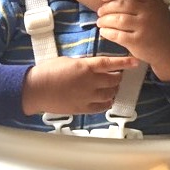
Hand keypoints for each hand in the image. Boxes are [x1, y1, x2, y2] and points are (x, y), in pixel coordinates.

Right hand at [22, 55, 138, 114]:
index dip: (124, 62)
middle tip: (116, 75)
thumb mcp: (68, 61)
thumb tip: (94, 67)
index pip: (110, 64)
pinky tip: (104, 99)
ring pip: (110, 94)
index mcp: (85, 67)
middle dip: (118, 77)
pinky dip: (106, 102)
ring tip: (109, 87)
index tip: (135, 62)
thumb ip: (84, 64)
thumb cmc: (47, 72)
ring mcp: (87, 97)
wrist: (35, 89)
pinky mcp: (83, 108)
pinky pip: (102, 107)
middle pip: (114, 80)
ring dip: (113, 90)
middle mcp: (89, 82)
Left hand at [97, 0, 169, 81]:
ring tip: (100, 22)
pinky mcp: (137, 41)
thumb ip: (142, 1)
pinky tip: (103, 32)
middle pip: (122, 5)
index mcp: (152, 2)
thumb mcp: (156, 9)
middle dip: (107, 7)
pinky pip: (118, 35)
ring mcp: (143, 27)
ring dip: (105, 20)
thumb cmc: (159, 28)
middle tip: (100, 12)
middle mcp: (148, 12)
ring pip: (118, 19)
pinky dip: (108, 32)